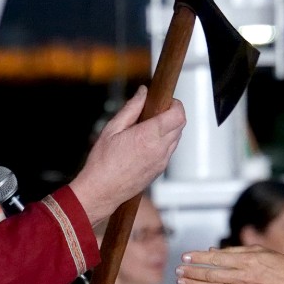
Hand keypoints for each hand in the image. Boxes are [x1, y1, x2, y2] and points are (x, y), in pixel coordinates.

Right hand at [69, 86, 185, 224]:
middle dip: (172, 114)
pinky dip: (164, 141)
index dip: (175, 104)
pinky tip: (146, 141)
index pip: (178, 115)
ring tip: (148, 126)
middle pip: (180, 125)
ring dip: (169, 128)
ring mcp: (162, 161)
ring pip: (177, 137)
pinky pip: (169, 150)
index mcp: (148, 136)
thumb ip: (131, 108)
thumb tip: (143, 92)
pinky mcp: (159, 170)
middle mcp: (160, 149)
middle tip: (156, 110)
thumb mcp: (112, 128)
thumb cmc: (103, 162)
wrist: (102, 191)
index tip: (165, 100)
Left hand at [175, 245, 283, 283]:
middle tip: (178, 269)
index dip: (198, 257)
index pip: (217, 258)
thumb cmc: (280, 264)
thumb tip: (212, 252)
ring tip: (181, 281)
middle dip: (192, 272)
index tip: (185, 256)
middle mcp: (244, 276)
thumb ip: (235, 251)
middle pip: (212, 274)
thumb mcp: (259, 250)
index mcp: (247, 260)